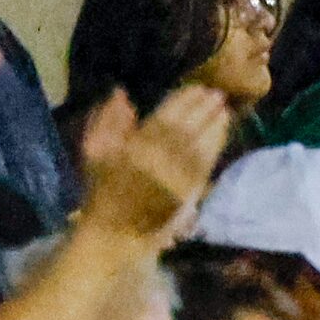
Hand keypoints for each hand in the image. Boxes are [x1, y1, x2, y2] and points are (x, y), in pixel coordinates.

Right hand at [80, 84, 230, 239]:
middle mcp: (162, 155)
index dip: (184, 99)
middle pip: (188, 125)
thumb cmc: (103, 190)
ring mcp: (179, 173)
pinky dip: (217, 144)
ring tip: (224, 109)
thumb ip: (107, 122)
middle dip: (204, 108)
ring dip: (215, 123)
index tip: (196, 87)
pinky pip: (208, 161)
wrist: (115, 231)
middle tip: (216, 93)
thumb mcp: (94, 152)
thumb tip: (121, 94)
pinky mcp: (190, 190)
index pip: (166, 115)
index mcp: (138, 144)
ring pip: (202, 141)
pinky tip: (223, 132)